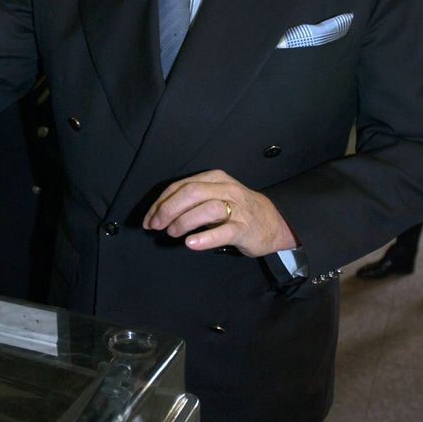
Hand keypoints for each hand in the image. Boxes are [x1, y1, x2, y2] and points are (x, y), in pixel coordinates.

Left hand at [143, 169, 297, 255]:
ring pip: (207, 209)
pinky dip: (206, 237)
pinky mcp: (245, 228)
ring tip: (173, 233)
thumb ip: (191, 201)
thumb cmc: (237, 210)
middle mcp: (225, 189)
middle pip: (191, 193)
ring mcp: (236, 208)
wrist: (273, 221)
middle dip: (168, 209)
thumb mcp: (215, 196)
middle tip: (156, 226)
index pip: (181, 186)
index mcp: (214, 178)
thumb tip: (159, 214)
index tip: (149, 219)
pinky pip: (224, 231)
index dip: (160, 203)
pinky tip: (191, 243)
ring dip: (185, 221)